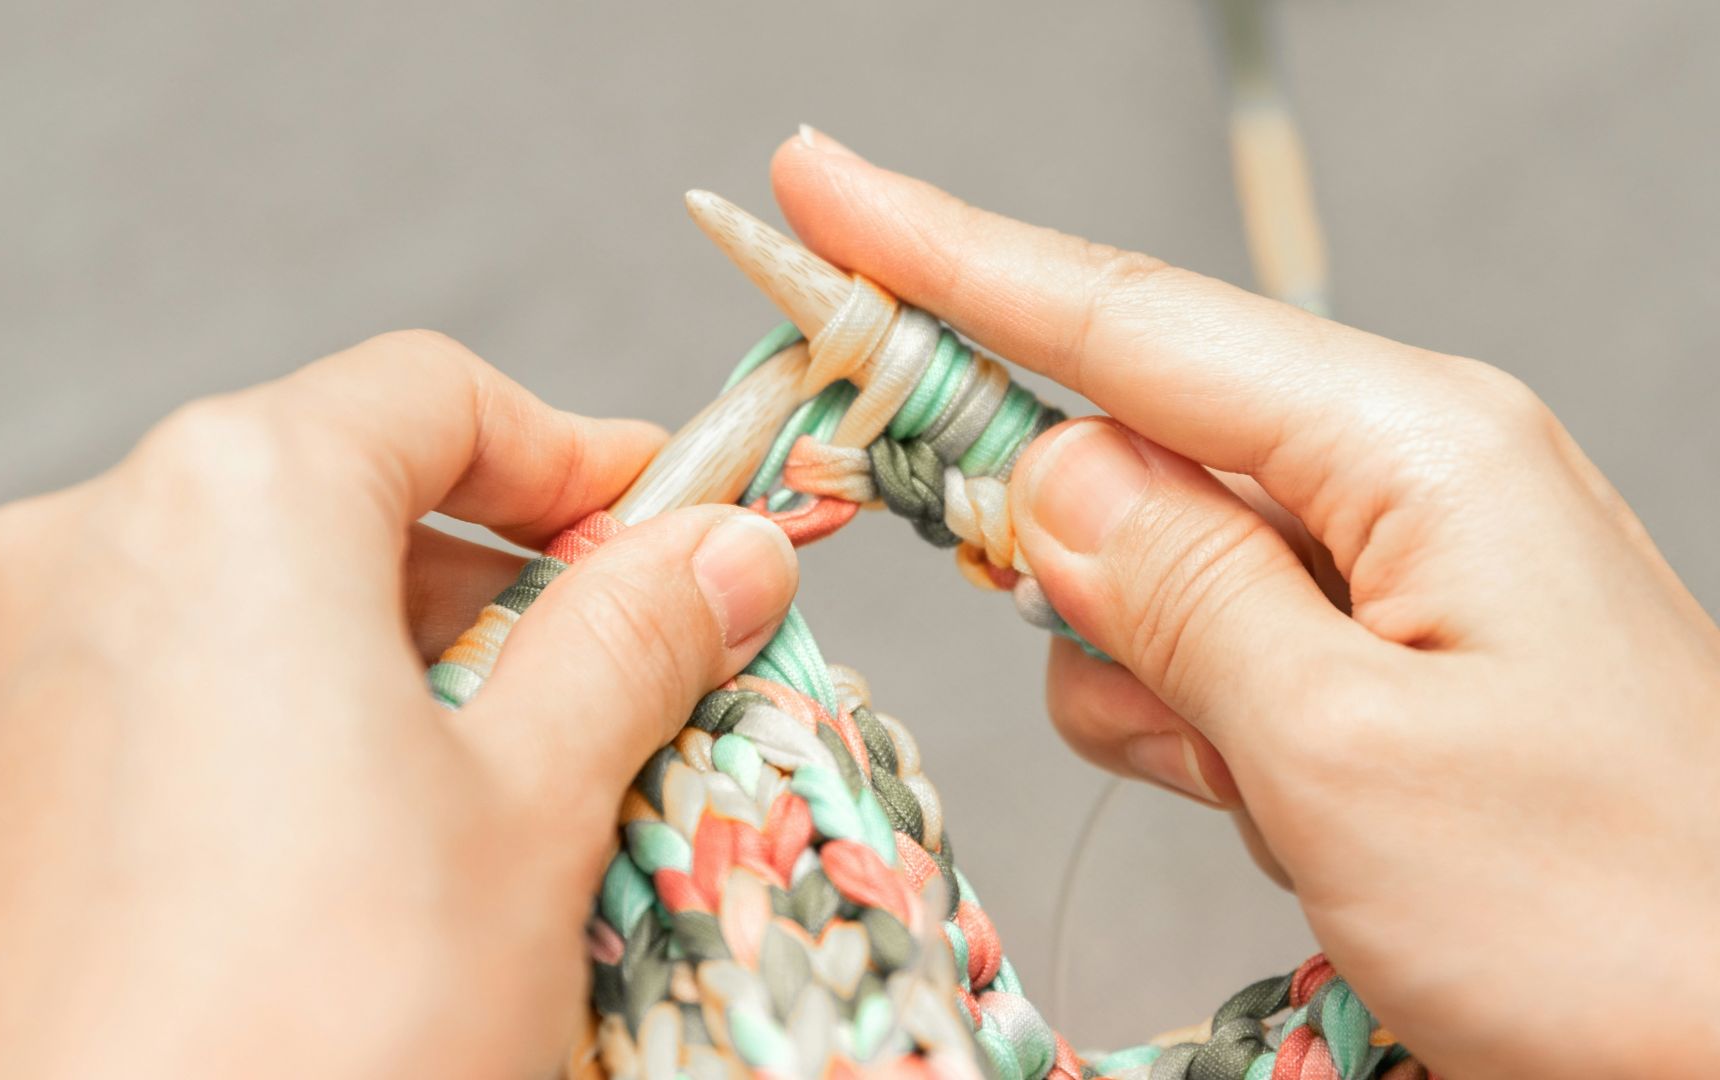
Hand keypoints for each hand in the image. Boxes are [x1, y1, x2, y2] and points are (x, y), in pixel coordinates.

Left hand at [0, 331, 798, 1078]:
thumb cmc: (328, 1028)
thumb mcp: (535, 809)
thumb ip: (633, 639)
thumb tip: (727, 553)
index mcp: (224, 504)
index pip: (432, 396)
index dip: (577, 455)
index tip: (669, 527)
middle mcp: (75, 558)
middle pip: (326, 494)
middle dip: (483, 576)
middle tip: (604, 675)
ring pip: (228, 607)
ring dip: (375, 663)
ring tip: (479, 795)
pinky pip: (140, 712)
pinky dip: (257, 737)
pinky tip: (336, 867)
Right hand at [773, 130, 1719, 1078]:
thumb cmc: (1620, 915)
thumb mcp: (1346, 756)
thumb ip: (1175, 592)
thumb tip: (1043, 474)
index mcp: (1410, 448)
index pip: (1123, 319)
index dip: (945, 254)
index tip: (817, 186)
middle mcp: (1404, 479)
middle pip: (1129, 441)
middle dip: (1060, 549)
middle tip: (1096, 655)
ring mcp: (1395, 573)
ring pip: (1155, 572)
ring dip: (1152, 684)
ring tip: (1265, 793)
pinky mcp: (1383, 661)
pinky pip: (1213, 655)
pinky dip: (1200, 731)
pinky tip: (1282, 809)